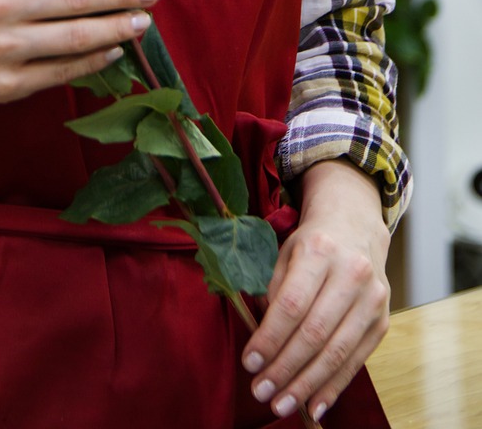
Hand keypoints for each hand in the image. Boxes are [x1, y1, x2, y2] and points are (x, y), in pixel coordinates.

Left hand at [242, 160, 390, 422]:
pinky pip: (356, 360)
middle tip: (261, 391)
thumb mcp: (286, 253)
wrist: (356, 228)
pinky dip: (334, 386)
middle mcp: (351, 273)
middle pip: (315, 332)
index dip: (270, 337)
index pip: (292, 303)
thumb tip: (261, 341)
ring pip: (337, 351)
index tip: (249, 362)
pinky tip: (315, 404)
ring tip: (283, 404)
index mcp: (320, 251)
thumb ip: (273, 292)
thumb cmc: (313, 243)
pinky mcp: (382, 320)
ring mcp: (372, 299)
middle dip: (285, 368)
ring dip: (307, 384)